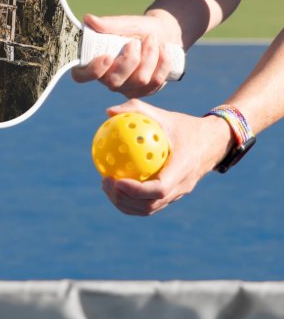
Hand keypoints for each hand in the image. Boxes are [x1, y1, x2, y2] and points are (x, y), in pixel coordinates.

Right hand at [72, 13, 181, 97]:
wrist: (163, 33)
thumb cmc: (137, 28)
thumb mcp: (125, 23)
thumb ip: (108, 24)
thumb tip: (88, 19)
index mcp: (95, 63)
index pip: (81, 76)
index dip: (92, 71)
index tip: (107, 56)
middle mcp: (108, 79)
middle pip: (114, 82)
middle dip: (130, 60)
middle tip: (135, 42)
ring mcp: (127, 88)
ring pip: (139, 80)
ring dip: (149, 56)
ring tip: (152, 39)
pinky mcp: (145, 91)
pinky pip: (155, 82)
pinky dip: (162, 62)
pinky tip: (163, 48)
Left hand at [101, 99, 234, 215]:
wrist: (213, 142)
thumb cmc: (185, 126)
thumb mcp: (164, 115)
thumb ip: (137, 110)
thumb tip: (108, 112)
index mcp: (183, 168)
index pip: (159, 188)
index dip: (136, 190)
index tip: (116, 180)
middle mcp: (182, 186)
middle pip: (150, 205)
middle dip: (124, 199)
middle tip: (105, 181)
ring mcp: (178, 194)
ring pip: (149, 209)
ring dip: (125, 203)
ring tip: (106, 186)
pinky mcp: (173, 196)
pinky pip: (150, 204)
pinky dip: (131, 200)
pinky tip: (115, 185)